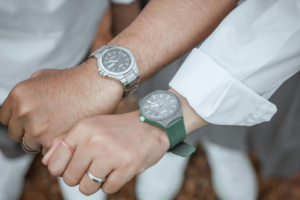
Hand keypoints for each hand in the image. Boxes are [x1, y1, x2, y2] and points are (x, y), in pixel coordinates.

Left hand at [0, 59, 123, 153]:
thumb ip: (26, 94)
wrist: (98, 84)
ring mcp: (38, 129)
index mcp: (19, 95)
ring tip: (60, 130)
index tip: (30, 122)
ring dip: (42, 141)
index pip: (4, 119)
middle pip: (16, 135)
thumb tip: (19, 108)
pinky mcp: (54, 141)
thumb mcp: (43, 76)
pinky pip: (48, 153)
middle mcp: (24, 112)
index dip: (18, 121)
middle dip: (30, 131)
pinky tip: (67, 134)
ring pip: (31, 146)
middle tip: (48, 125)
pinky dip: (56, 147)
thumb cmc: (75, 79)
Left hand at [45, 111, 169, 194]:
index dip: (63, 171)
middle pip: (70, 179)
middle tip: (95, 168)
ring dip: (96, 184)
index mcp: (82, 129)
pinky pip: (108, 189)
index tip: (75, 167)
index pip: (55, 164)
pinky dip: (113, 183)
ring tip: (107, 169)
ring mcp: (111, 153)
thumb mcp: (92, 127)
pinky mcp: (127, 166)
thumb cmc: (119, 129)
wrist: (153, 124)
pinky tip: (120, 169)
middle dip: (81, 178)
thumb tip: (46, 163)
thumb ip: (66, 142)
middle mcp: (94, 140)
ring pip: (87, 188)